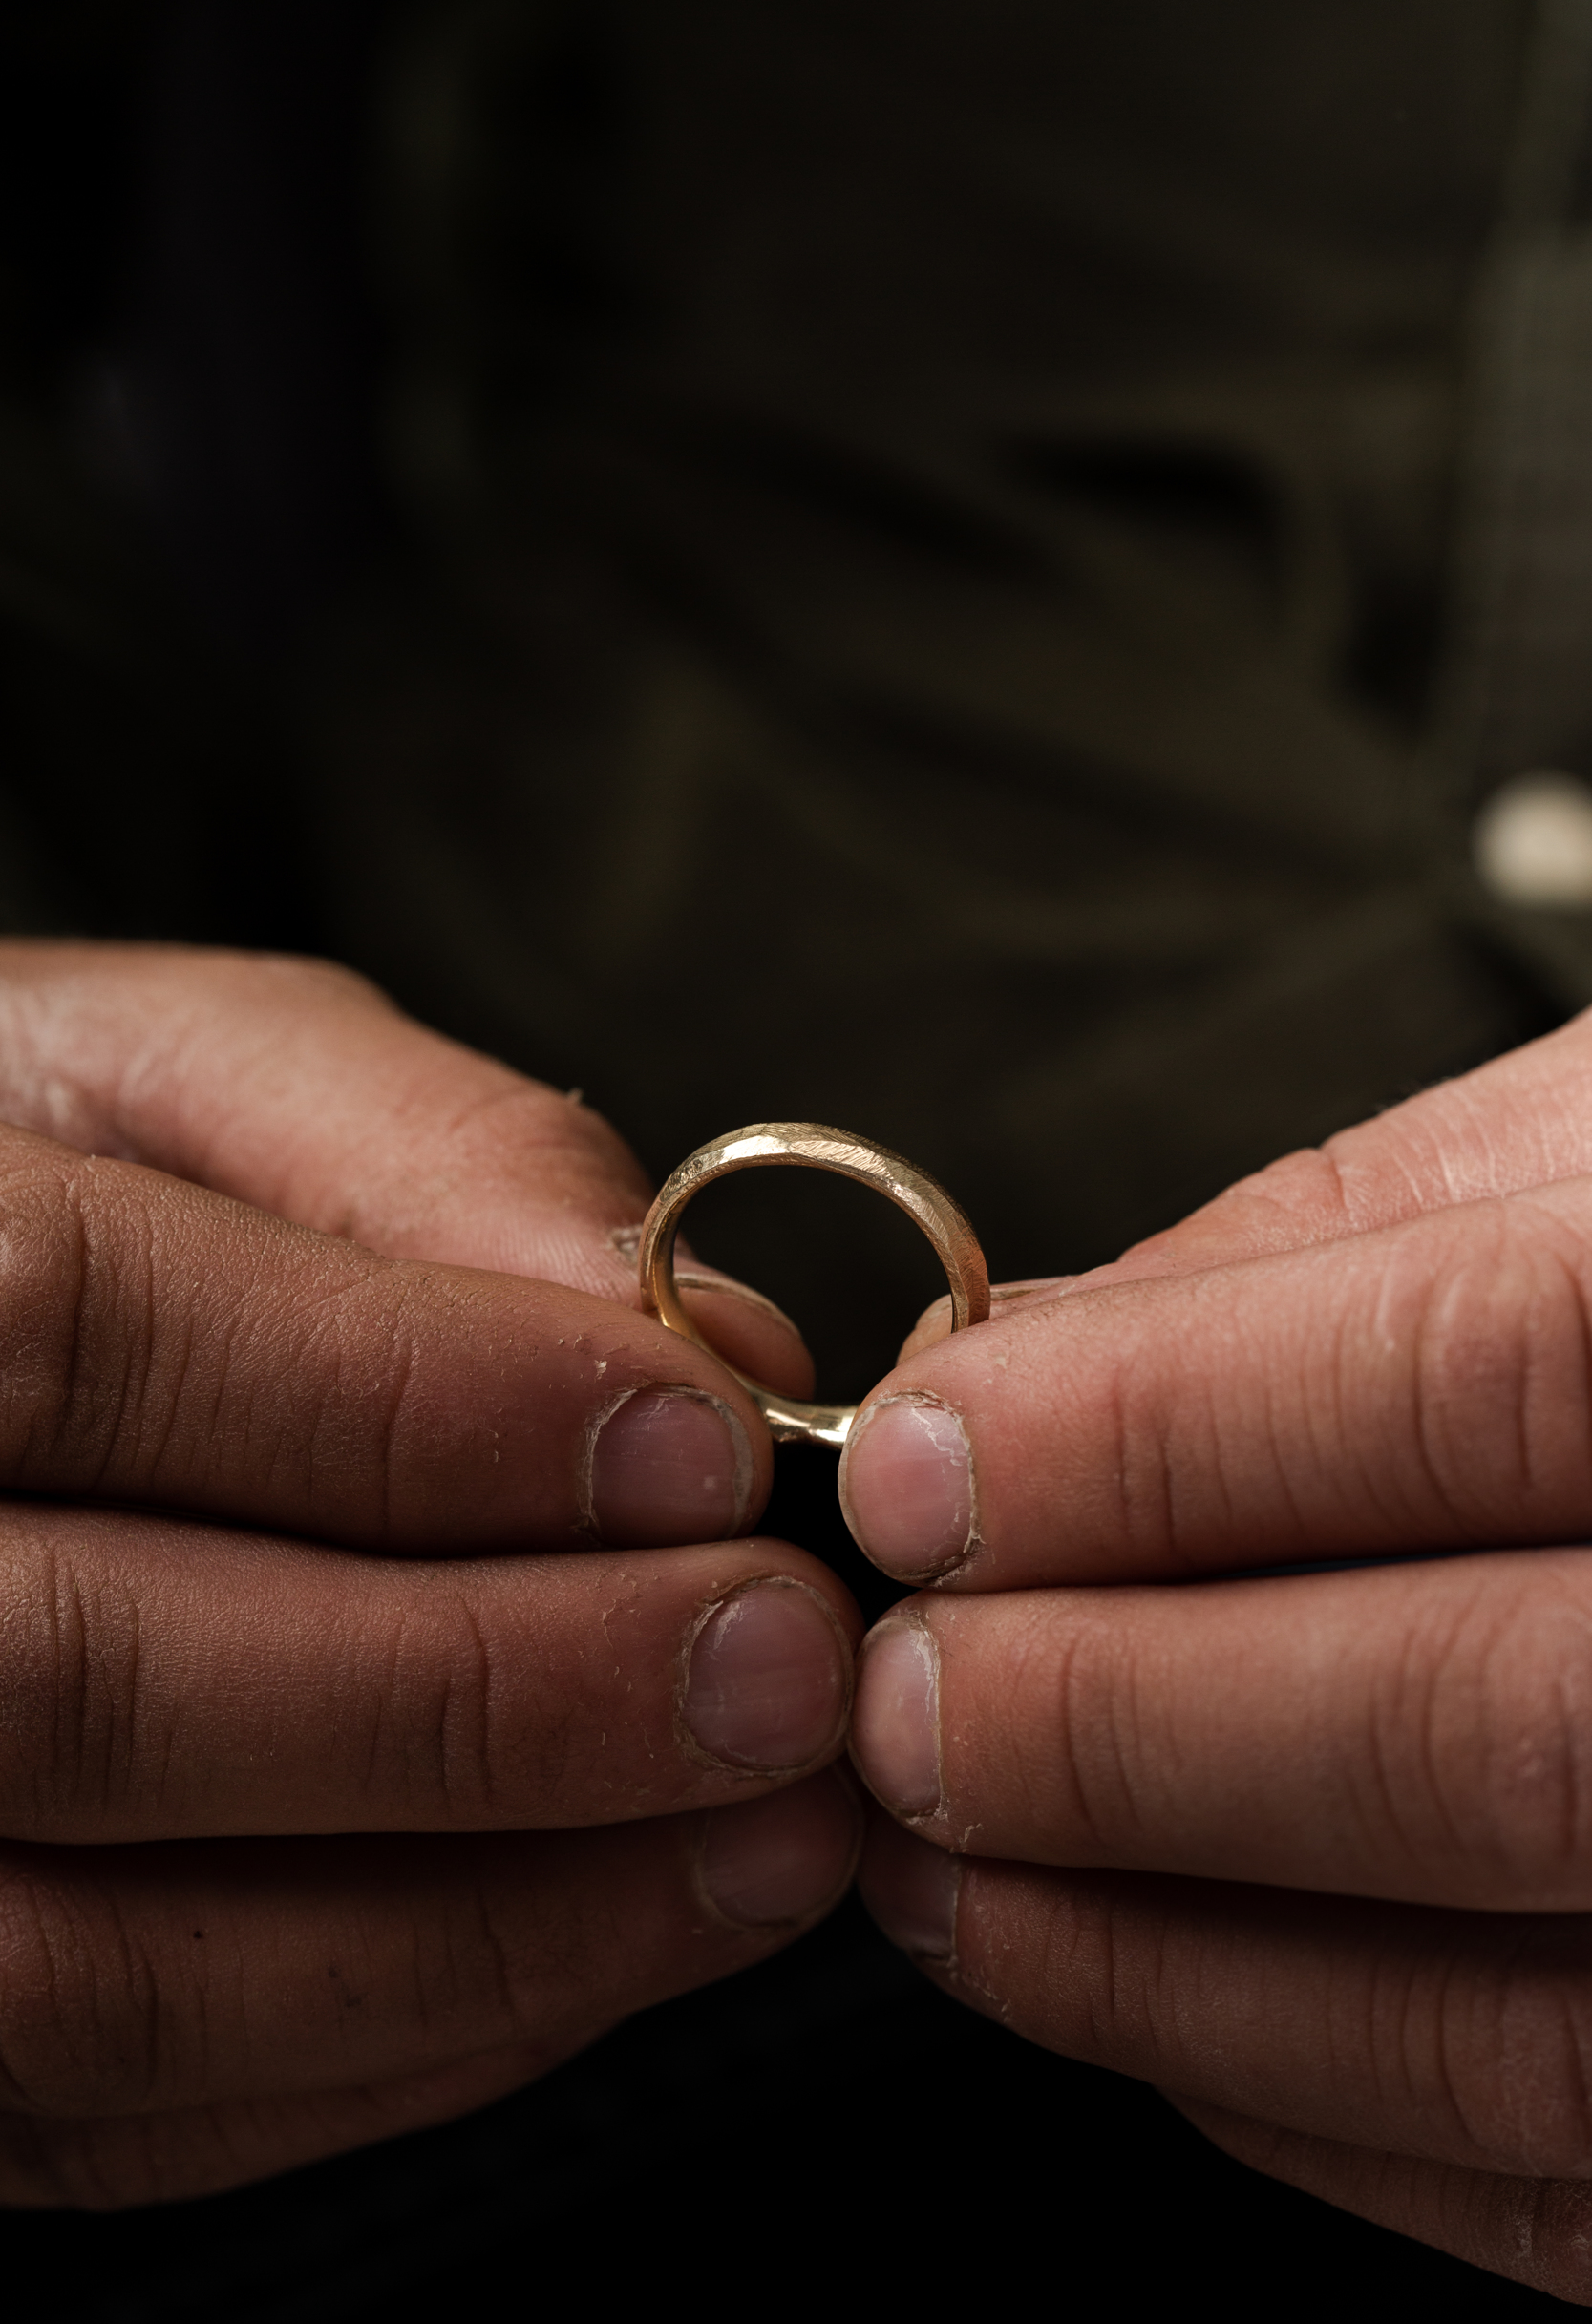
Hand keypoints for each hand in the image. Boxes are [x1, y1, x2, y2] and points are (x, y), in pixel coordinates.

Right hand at [0, 944, 857, 2205]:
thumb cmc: (40, 1184)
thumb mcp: (183, 1079)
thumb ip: (431, 1156)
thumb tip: (719, 1353)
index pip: (79, 1333)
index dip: (413, 1405)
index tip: (705, 1445)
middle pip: (90, 1683)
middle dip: (487, 1691)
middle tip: (780, 1659)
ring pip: (105, 1964)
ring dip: (492, 1918)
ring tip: (762, 1831)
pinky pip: (128, 2105)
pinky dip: (406, 2043)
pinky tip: (611, 1929)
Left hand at [841, 1006, 1591, 2304]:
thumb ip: (1345, 1240)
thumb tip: (1033, 1347)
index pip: (1468, 1384)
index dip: (1149, 1435)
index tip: (917, 1467)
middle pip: (1474, 1732)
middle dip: (1110, 1725)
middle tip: (898, 1691)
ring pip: (1503, 2018)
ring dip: (1146, 1950)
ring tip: (945, 1852)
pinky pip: (1555, 2177)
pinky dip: (1295, 2082)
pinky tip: (1141, 1969)